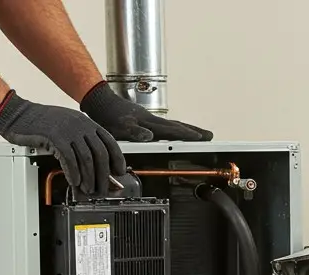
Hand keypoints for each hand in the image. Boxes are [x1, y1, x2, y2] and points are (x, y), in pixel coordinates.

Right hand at [0, 90, 124, 196]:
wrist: (18, 114)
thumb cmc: (40, 122)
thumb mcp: (66, 127)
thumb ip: (80, 141)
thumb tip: (92, 163)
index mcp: (86, 122)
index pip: (109, 141)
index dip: (117, 158)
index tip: (120, 171)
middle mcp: (80, 124)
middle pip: (100, 153)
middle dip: (104, 174)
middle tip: (103, 188)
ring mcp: (68, 130)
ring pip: (86, 158)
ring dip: (89, 177)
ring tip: (88, 189)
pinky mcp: (54, 137)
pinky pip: (69, 158)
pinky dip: (73, 172)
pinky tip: (74, 181)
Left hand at [79, 81, 213, 141]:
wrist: (99, 101)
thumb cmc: (107, 116)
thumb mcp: (119, 128)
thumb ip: (135, 132)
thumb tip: (150, 136)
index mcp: (149, 124)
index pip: (173, 130)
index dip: (188, 135)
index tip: (202, 138)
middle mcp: (152, 121)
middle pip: (178, 126)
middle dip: (194, 132)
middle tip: (210, 136)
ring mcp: (149, 119)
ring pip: (173, 125)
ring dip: (187, 129)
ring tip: (199, 134)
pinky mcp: (144, 120)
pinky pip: (164, 125)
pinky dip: (175, 129)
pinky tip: (175, 132)